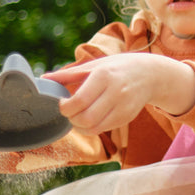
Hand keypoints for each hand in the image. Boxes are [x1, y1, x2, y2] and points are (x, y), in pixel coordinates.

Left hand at [49, 52, 194, 134]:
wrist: (151, 74)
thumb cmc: (118, 67)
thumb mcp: (95, 65)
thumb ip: (69, 74)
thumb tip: (43, 79)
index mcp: (104, 76)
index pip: (78, 101)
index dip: (65, 107)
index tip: (62, 102)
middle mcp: (115, 92)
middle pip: (85, 118)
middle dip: (71, 118)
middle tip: (69, 111)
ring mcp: (123, 107)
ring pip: (93, 128)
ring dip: (79, 126)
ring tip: (78, 115)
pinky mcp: (127, 117)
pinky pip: (102, 129)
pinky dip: (91, 127)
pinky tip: (91, 116)